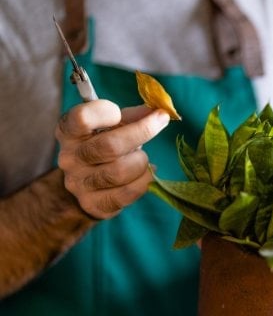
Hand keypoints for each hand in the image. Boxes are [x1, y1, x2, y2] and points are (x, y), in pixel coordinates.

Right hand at [55, 101, 170, 218]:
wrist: (87, 185)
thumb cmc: (103, 147)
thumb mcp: (111, 126)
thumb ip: (131, 116)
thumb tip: (158, 112)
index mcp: (68, 132)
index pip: (82, 118)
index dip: (107, 111)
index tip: (121, 112)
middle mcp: (70, 158)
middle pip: (110, 145)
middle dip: (142, 131)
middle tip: (160, 122)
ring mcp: (80, 183)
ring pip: (120, 171)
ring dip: (142, 161)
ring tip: (143, 158)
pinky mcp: (95, 204)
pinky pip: (128, 192)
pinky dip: (145, 180)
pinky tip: (147, 173)